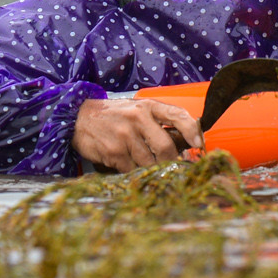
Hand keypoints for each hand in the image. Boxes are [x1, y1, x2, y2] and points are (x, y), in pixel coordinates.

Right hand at [73, 97, 200, 171]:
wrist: (78, 118)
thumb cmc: (115, 115)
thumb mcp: (137, 109)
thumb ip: (159, 121)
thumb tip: (185, 142)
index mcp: (148, 106)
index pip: (177, 115)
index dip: (192, 130)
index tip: (199, 144)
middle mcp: (137, 119)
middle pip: (166, 148)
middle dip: (171, 161)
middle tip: (171, 165)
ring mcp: (125, 136)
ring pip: (150, 162)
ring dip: (151, 167)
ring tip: (143, 162)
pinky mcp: (114, 152)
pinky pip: (132, 169)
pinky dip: (134, 170)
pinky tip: (127, 162)